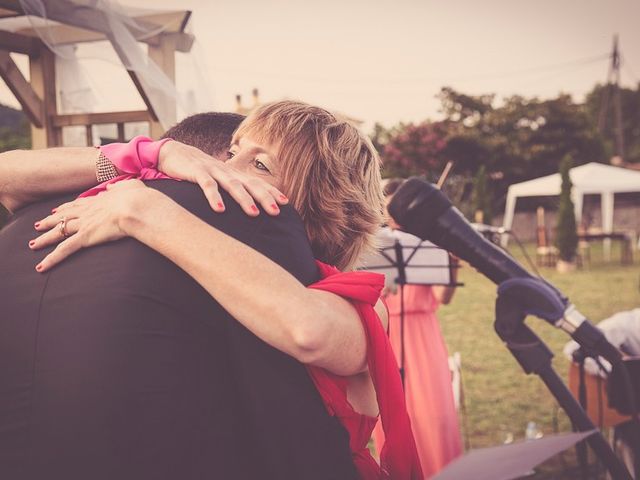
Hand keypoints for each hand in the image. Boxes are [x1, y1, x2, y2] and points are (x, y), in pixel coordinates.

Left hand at [29, 180, 149, 271]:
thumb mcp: (131, 186)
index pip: (78, 204)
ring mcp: (84, 224)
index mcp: (99, 200)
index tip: (57, 210)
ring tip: (33, 244)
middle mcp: (87, 211)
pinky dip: (52, 259)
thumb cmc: (139, 198)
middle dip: (49, 221)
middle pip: (64, 216)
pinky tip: (41, 267)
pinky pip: (64, 250)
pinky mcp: (85, 237)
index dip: (66, 208)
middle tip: (37, 225)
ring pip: (59, 232)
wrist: (136, 206)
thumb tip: (114, 186)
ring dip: (44, 239)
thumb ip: (122, 186)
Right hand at [158, 141, 287, 215]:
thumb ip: (232, 191)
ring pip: (232, 185)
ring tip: (254, 214)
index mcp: (234, 175)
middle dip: (265, 198)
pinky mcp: (197, 172)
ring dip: (244, 199)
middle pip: (250, 184)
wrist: (175, 153)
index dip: (271, 192)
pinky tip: (219, 210)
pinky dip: (214, 197)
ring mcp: (213, 170)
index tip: (286, 203)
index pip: (257, 183)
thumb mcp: (219, 180)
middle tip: (277, 212)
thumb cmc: (201, 172)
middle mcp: (228, 172)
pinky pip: (207, 185)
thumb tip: (248, 207)